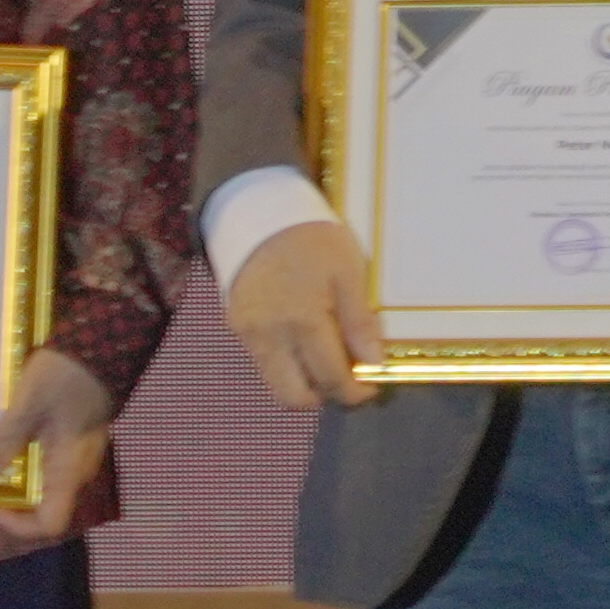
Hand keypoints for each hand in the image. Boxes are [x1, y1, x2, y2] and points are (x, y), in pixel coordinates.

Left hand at [0, 350, 115, 539]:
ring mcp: (80, 455)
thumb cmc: (66, 376)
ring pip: (49, 485)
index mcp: (68, 469)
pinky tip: (13, 436)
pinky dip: (29, 462)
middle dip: (13, 500)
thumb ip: (5, 440)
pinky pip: (52, 465)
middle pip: (46, 507)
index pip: (50, 523)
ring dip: (20, 479)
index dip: (17, 524)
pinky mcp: (77, 439)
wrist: (103, 344)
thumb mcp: (27, 404)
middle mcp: (78, 471)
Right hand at [221, 219, 386, 411]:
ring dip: (304, 383)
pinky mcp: (236, 326)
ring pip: (275, 384)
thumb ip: (359, 322)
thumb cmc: (314, 239)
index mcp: (302, 321)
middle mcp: (268, 336)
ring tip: (330, 360)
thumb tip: (374, 364)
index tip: (372, 388)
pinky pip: (264, 362)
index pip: (330, 379)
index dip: (354, 393)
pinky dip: (288, 364)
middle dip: (325, 396)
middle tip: (349, 380)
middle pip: (294, 397)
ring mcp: (247, 334)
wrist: (261, 211)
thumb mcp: (349, 272)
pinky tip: (307, 342)